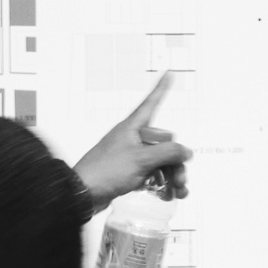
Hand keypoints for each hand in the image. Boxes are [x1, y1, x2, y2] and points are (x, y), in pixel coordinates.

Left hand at [71, 72, 192, 212]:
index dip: (161, 89)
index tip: (169, 73)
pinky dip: (161, 184)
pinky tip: (169, 195)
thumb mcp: (142, 159)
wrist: (83, 194)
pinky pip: (151, 176)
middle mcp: (132, 140)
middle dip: (175, 162)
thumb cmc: (105, 171)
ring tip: (179, 191)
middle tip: (181, 178)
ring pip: (159, 162)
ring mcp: (130, 158)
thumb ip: (168, 153)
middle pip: (163, 143)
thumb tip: (185, 151)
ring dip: (172, 176)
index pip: (151, 103)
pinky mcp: (128, 174)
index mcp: (133, 128)